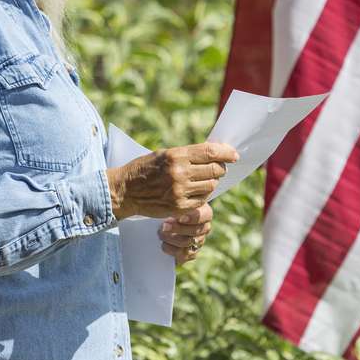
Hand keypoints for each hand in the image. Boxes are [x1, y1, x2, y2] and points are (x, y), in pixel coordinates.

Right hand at [106, 142, 238, 219]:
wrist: (125, 190)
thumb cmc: (145, 169)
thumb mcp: (164, 154)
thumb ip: (187, 154)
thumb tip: (213, 153)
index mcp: (176, 155)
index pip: (210, 152)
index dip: (226, 153)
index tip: (234, 155)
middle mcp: (179, 173)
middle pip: (215, 170)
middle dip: (220, 169)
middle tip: (218, 168)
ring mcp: (180, 191)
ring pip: (211, 186)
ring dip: (211, 183)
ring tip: (202, 180)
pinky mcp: (179, 207)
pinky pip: (202, 200)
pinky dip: (202, 195)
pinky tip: (195, 192)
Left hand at [159, 203, 212, 266]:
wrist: (164, 223)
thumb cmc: (170, 209)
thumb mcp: (173, 205)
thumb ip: (176, 206)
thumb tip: (170, 210)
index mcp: (204, 212)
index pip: (206, 215)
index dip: (193, 218)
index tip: (180, 218)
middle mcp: (204, 227)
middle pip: (195, 231)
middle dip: (177, 228)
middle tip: (164, 226)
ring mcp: (199, 241)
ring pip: (188, 242)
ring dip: (171, 238)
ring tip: (160, 234)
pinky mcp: (191, 253)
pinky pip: (183, 254)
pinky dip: (171, 250)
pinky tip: (163, 244)